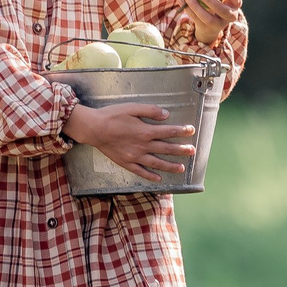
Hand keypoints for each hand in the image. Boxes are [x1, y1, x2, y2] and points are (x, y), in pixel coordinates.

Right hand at [63, 100, 196, 179]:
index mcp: (145, 131)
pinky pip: (140, 171)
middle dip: (181, 150)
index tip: (192, 130)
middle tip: (193, 151)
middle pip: (166, 149)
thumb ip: (150, 111)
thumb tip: (166, 115)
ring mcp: (134, 156)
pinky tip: (158, 179)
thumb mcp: (132, 107)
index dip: (182, 131)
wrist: (93, 128)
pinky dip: (150, 176)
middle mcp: (142, 146)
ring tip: (182, 169)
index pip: (168, 132)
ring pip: (156, 163)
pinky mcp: (126, 163)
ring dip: (170, 166)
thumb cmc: (112, 115)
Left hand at [185, 0, 246, 57]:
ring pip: (208, 18)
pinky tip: (181, 0)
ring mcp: (220, 24)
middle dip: (210, 1)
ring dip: (197, 7)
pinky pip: (197, 20)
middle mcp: (231, 15)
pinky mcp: (209, 29)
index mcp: (235, 3)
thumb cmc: (215, 1)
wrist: (212, 24)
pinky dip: (188, 10)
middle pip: (222, 10)